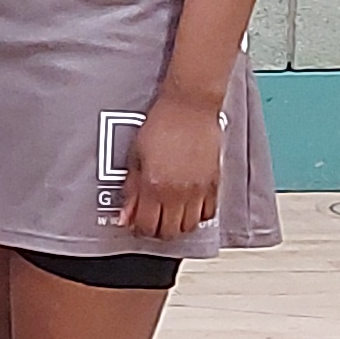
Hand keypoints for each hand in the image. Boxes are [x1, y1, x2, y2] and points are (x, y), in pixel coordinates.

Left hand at [119, 93, 223, 244]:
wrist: (190, 106)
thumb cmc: (162, 124)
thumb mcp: (135, 156)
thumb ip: (131, 189)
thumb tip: (126, 214)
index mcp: (155, 186)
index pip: (147, 226)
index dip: (139, 229)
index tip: (136, 223)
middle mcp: (178, 192)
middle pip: (169, 232)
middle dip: (158, 230)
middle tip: (152, 220)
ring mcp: (198, 190)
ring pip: (189, 226)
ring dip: (178, 224)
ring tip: (169, 213)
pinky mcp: (214, 183)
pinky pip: (208, 213)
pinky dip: (198, 215)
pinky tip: (188, 205)